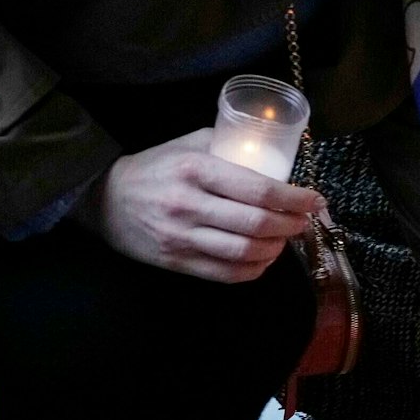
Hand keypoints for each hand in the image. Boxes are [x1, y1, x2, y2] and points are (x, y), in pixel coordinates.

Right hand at [70, 129, 320, 282]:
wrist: (104, 199)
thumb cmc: (156, 167)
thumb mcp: (188, 144)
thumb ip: (227, 145)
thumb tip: (274, 150)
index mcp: (196, 169)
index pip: (258, 190)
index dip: (295, 199)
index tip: (315, 200)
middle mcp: (188, 205)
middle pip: (257, 223)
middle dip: (291, 224)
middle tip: (304, 220)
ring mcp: (181, 237)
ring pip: (244, 252)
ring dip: (276, 248)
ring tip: (285, 238)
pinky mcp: (176, 262)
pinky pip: (226, 274)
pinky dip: (254, 269)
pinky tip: (264, 258)